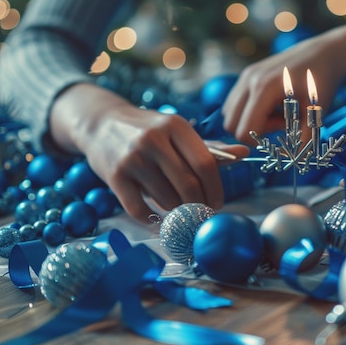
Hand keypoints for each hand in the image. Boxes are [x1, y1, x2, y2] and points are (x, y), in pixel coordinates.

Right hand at [50, 84, 248, 221]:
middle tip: (201, 214)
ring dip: (177, 212)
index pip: (206, 164)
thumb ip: (209, 147)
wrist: (101, 124)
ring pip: (167, 200)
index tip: (218, 204)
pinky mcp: (114, 176)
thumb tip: (244, 153)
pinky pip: (139, 210)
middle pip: (189, 185)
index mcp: (175, 126)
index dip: (216, 190)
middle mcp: (153, 139)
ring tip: (178, 209)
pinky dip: (153, 221)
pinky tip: (159, 220)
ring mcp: (132, 158)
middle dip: (199, 206)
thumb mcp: (178, 132)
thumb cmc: (148, 131)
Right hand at [221, 33, 345, 144]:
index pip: (242, 130)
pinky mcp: (246, 75)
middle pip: (230, 123)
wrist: (323, 54)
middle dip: (253, 131)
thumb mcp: (316, 114)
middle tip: (280, 123)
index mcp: (264, 88)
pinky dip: (250, 110)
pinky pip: (236, 103)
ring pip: (230, 113)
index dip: (257, 142)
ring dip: (251, 121)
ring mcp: (245, 76)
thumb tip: (295, 163)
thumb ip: (304, 141)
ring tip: (278, 114)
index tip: (280, 135)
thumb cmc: (321, 83)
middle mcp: (249, 80)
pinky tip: (272, 105)